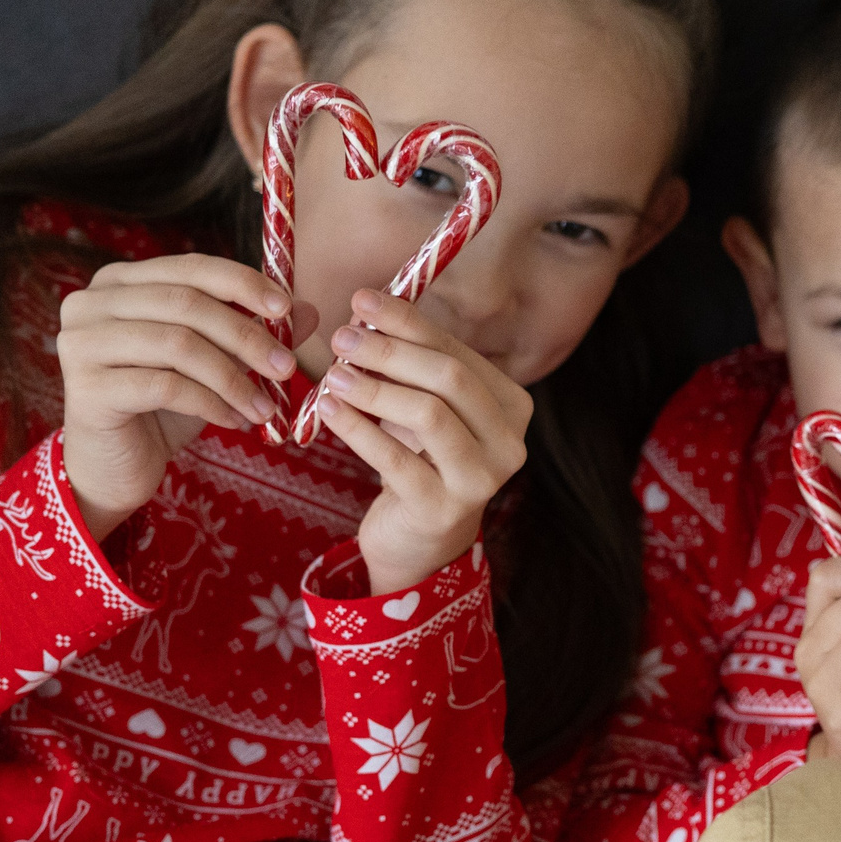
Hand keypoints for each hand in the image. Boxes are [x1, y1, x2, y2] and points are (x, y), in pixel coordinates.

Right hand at [58, 255, 302, 537]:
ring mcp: (81, 343)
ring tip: (265, 406)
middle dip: (245, 335)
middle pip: (186, 304)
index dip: (242, 283)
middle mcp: (90, 303)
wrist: (112, 468)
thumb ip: (250, 332)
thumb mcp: (212, 363)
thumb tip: (306, 310)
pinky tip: (234, 421)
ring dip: (233, 378)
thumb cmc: (161, 409)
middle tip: (286, 367)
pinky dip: (210, 403)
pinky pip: (165, 386)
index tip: (286, 309)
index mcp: (119, 282)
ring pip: (178, 345)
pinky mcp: (86, 388)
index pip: (190, 268)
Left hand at [312, 291, 534, 596]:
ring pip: (428, 415)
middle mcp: (509, 443)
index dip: (408, 323)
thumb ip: (409, 362)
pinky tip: (328, 409)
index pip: (457, 352)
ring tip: (332, 375)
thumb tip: (365, 308)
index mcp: (511, 406)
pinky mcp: (442, 511)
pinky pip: (395, 460)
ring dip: (374, 388)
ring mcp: (480, 481)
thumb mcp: (424, 406)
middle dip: (390, 352)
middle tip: (342, 337)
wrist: (420, 541)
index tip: (362, 301)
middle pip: (449, 379)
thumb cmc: (421, 458)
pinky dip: (358, 430)